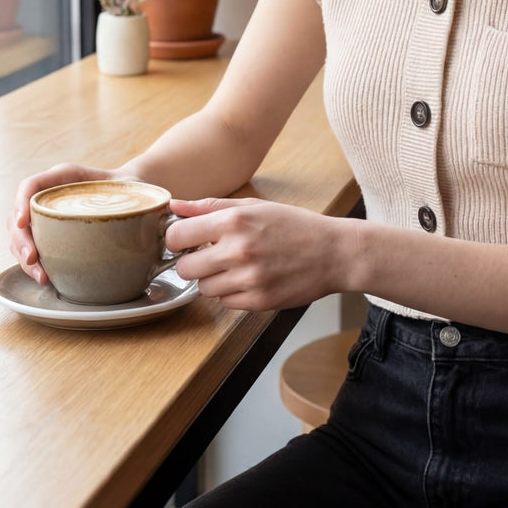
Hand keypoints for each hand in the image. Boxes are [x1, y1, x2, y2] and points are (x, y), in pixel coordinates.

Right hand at [9, 163, 128, 283]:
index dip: (21, 203)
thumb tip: (159, 210)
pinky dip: (34, 265)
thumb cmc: (130, 187)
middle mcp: (48, 197)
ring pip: (20, 237)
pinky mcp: (48, 236)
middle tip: (33, 258)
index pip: (30, 186)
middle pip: (18, 217)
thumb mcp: (132, 184)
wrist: (132, 194)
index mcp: (63, 178)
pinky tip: (45, 278)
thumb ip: (136, 193)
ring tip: (41, 276)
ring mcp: (45, 218)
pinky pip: (32, 249)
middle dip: (21, 240)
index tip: (22, 221)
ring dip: (24, 258)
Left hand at [166, 197, 358, 310]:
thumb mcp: (254, 206)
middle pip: (184, 268)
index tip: (186, 241)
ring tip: (237, 267)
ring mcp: (248, 278)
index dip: (177, 239)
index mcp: (234, 220)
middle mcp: (238, 250)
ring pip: (204, 288)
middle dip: (193, 263)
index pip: (176, 236)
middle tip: (211, 256)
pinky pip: (225, 302)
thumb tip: (174, 205)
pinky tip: (251, 279)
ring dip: (214, 279)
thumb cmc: (294, 225)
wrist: (334, 252)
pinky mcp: (258, 300)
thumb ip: (210, 206)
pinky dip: (233, 293)